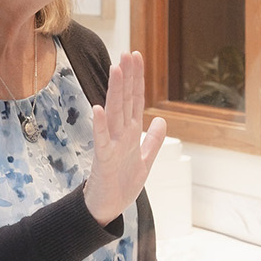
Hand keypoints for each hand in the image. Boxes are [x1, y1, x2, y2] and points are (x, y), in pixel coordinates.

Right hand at [84, 51, 166, 224]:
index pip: (135, 100)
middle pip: (125, 100)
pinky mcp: (104, 159)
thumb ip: (153, 141)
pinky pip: (101, 139)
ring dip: (115, 92)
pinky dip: (100, 124)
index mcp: (131, 133)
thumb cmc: (121, 184)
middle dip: (127, 77)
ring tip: (116, 69)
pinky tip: (98, 108)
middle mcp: (120, 134)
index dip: (138, 79)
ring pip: (114, 113)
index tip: (137, 56)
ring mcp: (111, 144)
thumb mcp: (145, 161)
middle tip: (128, 53)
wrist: (106, 208)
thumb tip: (162, 121)